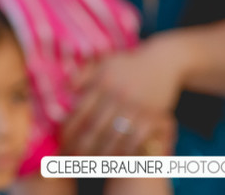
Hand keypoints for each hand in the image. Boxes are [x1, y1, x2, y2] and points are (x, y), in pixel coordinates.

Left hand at [62, 38, 183, 154]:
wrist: (163, 63)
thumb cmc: (127, 65)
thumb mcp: (103, 63)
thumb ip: (82, 75)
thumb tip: (64, 89)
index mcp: (102, 81)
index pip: (81, 110)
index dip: (69, 128)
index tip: (61, 140)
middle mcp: (118, 94)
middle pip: (95, 126)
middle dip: (82, 145)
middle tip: (72, 157)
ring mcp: (136, 106)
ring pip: (114, 136)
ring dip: (101, 152)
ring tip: (91, 162)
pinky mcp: (153, 116)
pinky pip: (136, 138)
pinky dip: (125, 150)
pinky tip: (117, 158)